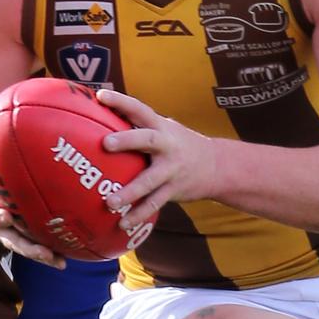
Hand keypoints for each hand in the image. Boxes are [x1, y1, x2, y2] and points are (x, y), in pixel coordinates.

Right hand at [0, 169, 66, 269]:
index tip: (5, 216)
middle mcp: (1, 231)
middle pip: (14, 242)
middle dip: (28, 248)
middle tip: (44, 252)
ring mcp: (15, 238)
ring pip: (27, 249)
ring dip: (42, 256)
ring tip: (57, 260)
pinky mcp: (27, 240)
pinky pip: (38, 249)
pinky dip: (51, 257)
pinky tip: (63, 261)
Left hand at [97, 89, 217, 233]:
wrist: (218, 166)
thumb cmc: (179, 144)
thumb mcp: (164, 129)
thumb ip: (139, 127)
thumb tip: (101, 118)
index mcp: (160, 126)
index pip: (139, 108)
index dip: (120, 101)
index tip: (101, 95)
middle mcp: (167, 145)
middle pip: (146, 139)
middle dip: (127, 140)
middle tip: (106, 143)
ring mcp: (171, 169)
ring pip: (149, 180)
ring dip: (129, 192)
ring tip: (109, 202)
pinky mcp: (174, 189)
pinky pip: (154, 203)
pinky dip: (139, 214)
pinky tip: (123, 223)